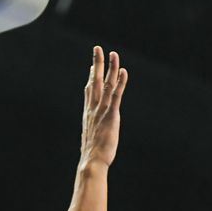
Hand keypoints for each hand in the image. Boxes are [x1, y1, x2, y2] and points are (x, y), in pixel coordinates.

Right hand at [80, 46, 127, 168]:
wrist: (91, 161)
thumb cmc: (92, 155)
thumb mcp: (91, 139)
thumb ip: (93, 132)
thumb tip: (92, 135)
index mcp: (89, 113)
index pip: (90, 91)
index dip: (92, 77)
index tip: (93, 67)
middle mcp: (93, 108)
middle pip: (95, 81)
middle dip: (97, 64)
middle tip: (97, 49)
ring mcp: (102, 111)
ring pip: (106, 85)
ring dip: (110, 68)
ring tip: (113, 54)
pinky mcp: (111, 116)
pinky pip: (116, 95)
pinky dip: (120, 83)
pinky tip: (123, 72)